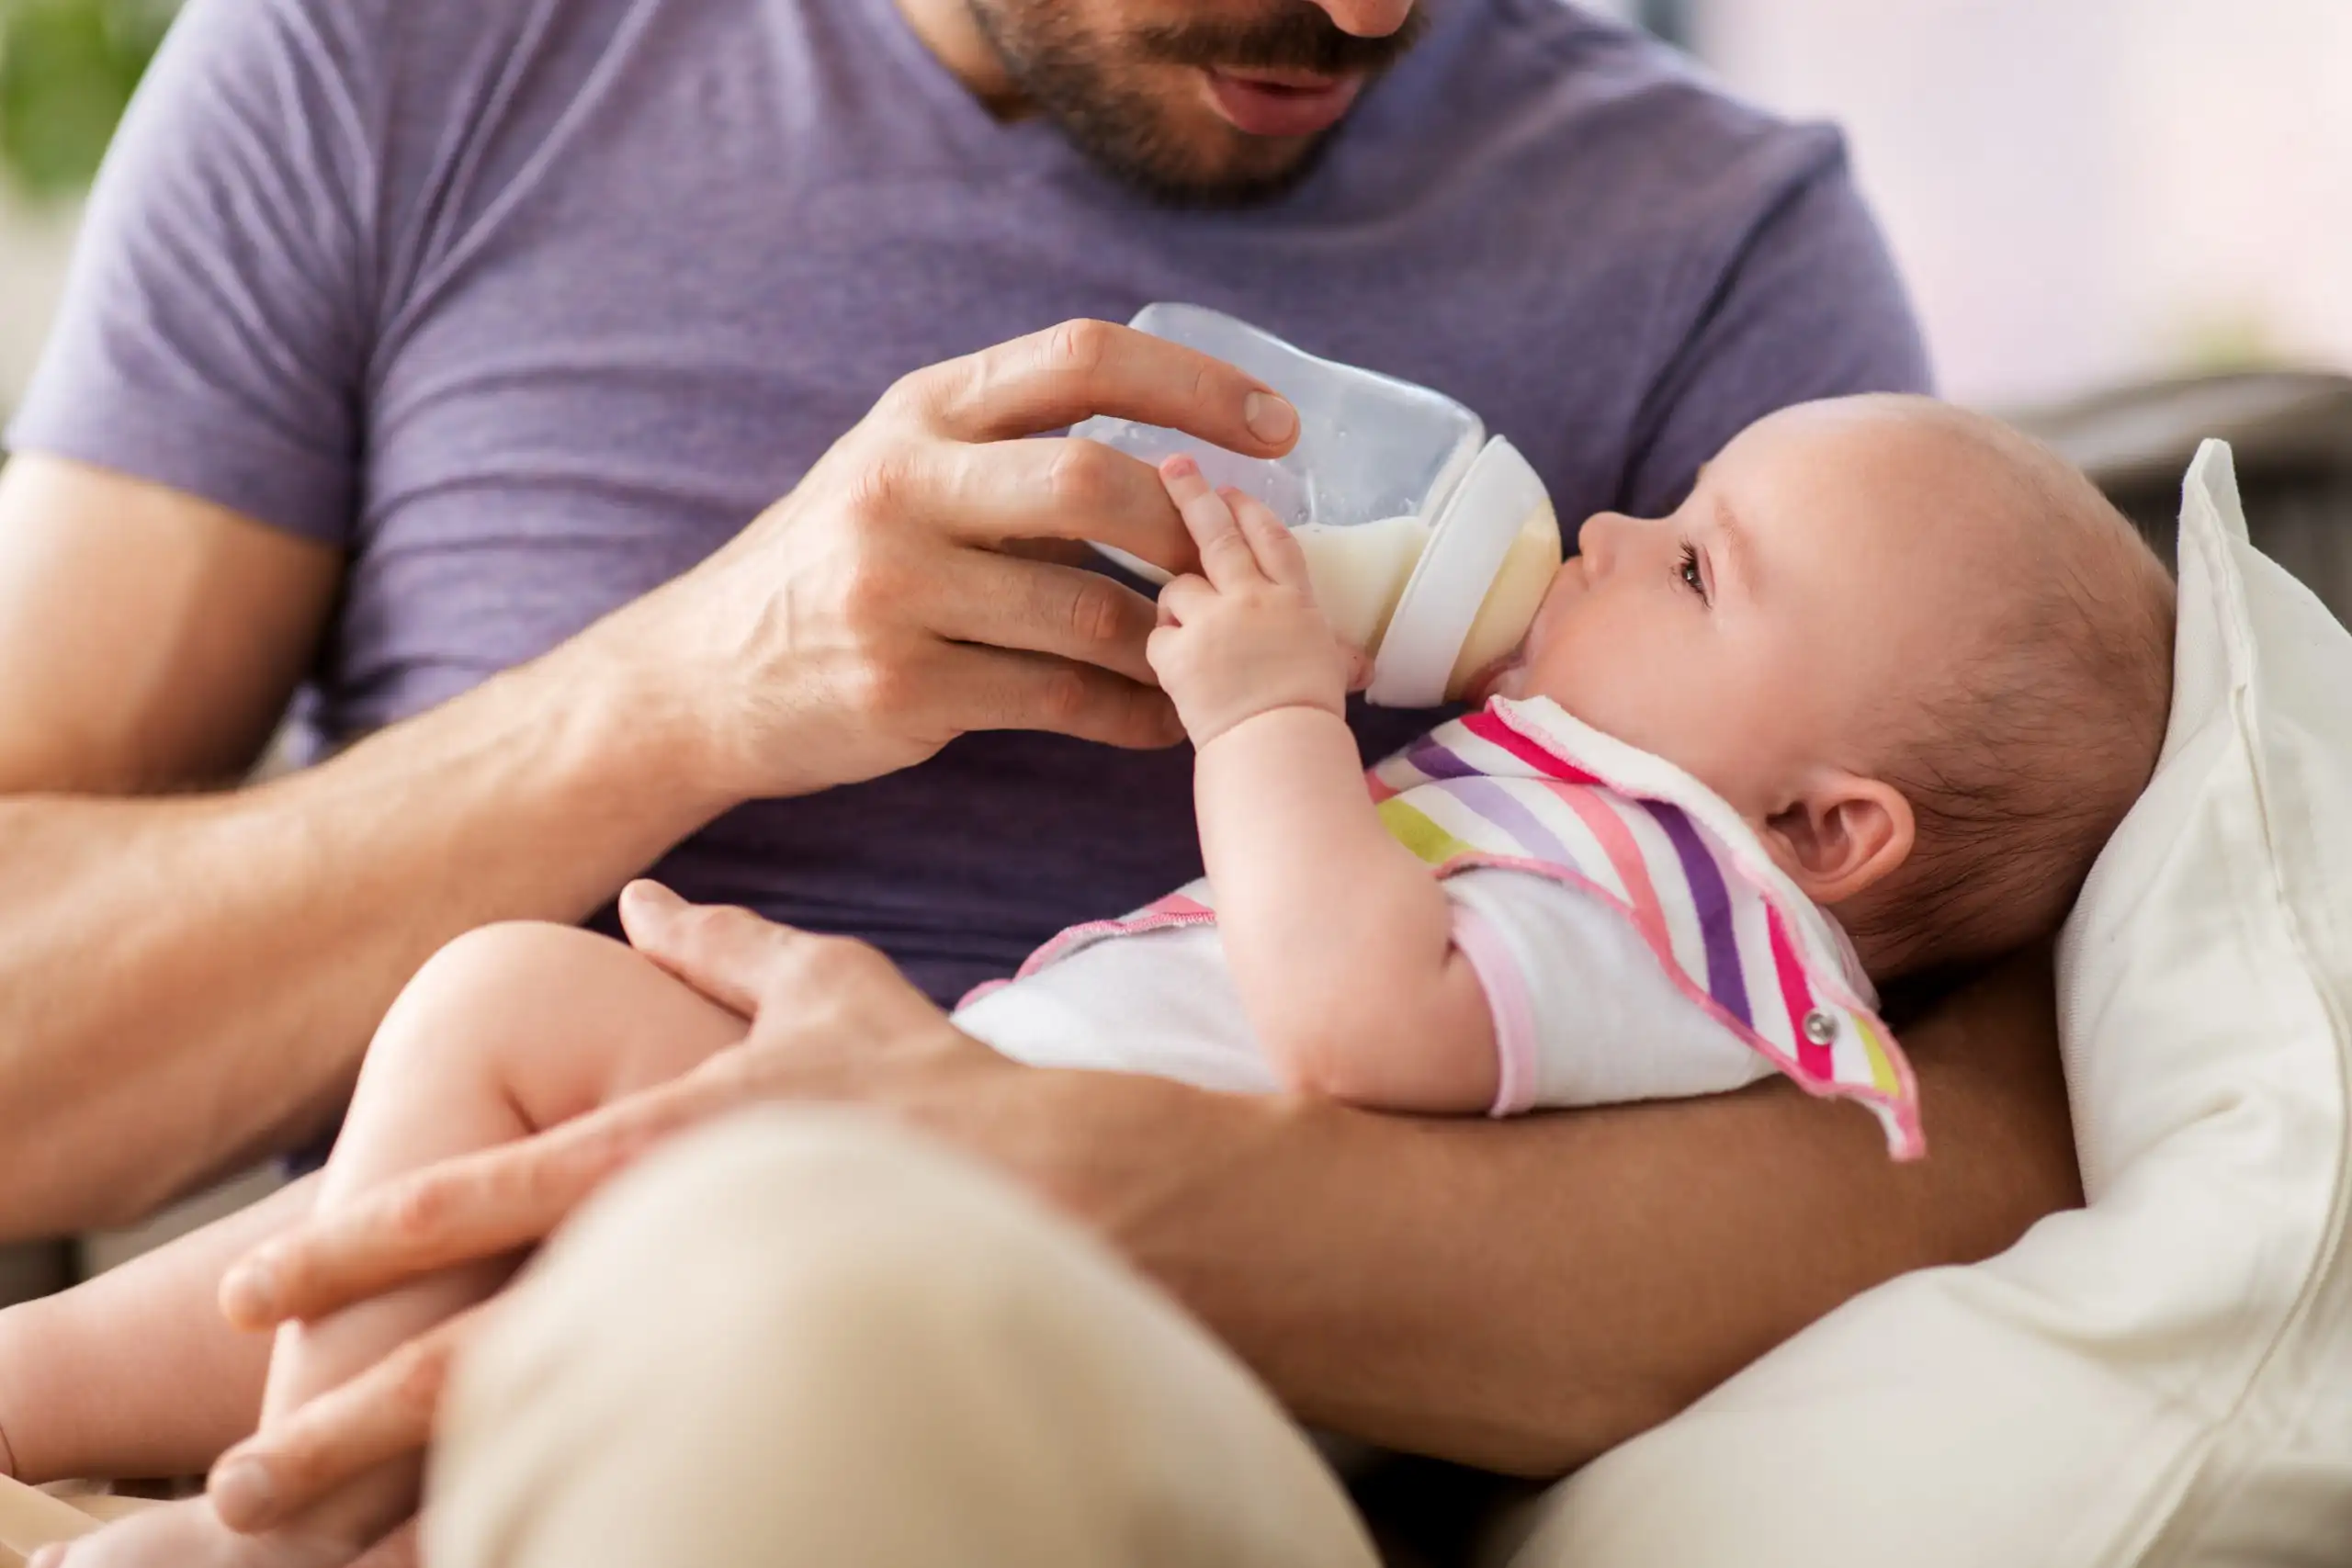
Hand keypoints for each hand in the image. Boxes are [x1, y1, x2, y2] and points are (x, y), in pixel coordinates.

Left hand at [206, 882, 1007, 1525]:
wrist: (1098, 1198)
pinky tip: (499, 1564)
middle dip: (350, 1420)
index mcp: (671, 1141)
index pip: (483, 1199)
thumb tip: (639, 895)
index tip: (245, 1286)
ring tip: (323, 1564)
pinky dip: (574, 1531)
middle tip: (241, 1482)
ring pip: (559, 1440)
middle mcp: (680, 1243)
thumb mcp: (833, 989)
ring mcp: (731, 1336)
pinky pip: (655, 1479)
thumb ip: (722, 943)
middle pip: (487, 1351)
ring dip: (431, 1511)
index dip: (355, 1239)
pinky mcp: (782, 1401)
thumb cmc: (950, 1090)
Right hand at [585, 320, 1302, 801]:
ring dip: (1173, 644)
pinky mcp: (903, 689)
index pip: (1081, 359)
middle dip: (1186, 532)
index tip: (1278, 428)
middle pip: (1090, 483)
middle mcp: (902, 487)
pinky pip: (1061, 701)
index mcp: (920, 411)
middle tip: (1238, 568)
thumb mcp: (901, 470)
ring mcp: (897, 592)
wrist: (701, 677)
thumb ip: (1014, 453)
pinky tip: (1163, 722)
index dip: (1195, 385)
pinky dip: (1132, 716)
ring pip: (1089, 613)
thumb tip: (1185, 462)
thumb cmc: (835, 566)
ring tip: (1215, 658)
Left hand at [1146, 458, 1361, 746]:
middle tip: (1174, 465)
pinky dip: (1164, 650)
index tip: (1233, 488)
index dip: (1252, 511)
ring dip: (1179, 601)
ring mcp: (1210, 622)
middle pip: (1217, 535)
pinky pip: (1158, 637)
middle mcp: (1250, 599)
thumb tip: (1362, 666)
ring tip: (1190, 629)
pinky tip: (1177, 670)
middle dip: (1194, 495)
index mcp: (1293, 600)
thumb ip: (1337, 658)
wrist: (1279, 745)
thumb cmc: (1313, 716)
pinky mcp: (1176, 653)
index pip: (1272, 538)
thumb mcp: (1332, 674)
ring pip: (1177, 587)